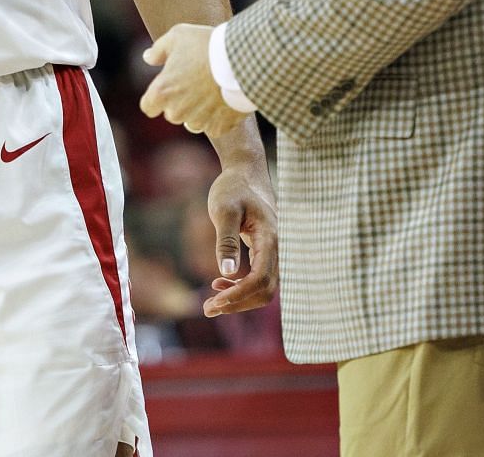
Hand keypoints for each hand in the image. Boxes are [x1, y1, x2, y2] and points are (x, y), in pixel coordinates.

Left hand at [140, 23, 244, 137]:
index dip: (156, 98)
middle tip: (196, 83)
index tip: (168, 89)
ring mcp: (199, 121)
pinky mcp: (220, 126)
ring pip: (194, 122)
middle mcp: (177, 111)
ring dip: (199, 111)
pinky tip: (224, 100)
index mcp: (162, 92)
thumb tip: (148, 57)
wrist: (242, 59)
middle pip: (172, 113)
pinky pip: (214, 127)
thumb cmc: (207, 45)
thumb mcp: (178, 36)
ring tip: (212, 90)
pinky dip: (218, 118)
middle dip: (180, 102)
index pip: (148, 107)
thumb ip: (159, 49)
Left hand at [202, 166, 278, 317]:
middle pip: (265, 291)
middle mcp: (277, 249)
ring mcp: (273, 252)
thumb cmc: (233, 188)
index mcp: (269, 239)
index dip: (239, 295)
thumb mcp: (224, 210)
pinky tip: (220, 283)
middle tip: (207, 309)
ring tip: (210, 303)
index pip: (260, 279)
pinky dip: (241, 288)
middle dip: (237, 304)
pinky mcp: (265, 252)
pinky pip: (259, 279)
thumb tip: (226, 272)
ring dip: (239, 299)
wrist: (246, 173)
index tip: (215, 302)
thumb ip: (226, 240)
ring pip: (263, 289)